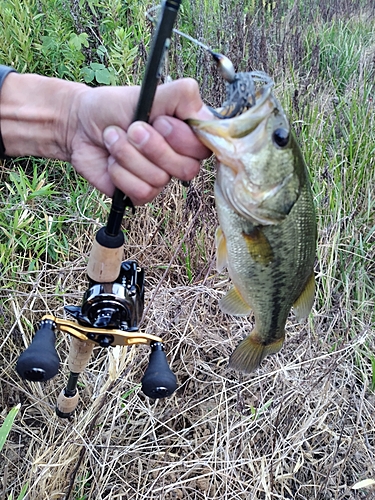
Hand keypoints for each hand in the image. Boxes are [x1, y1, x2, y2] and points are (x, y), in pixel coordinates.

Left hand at [66, 78, 211, 203]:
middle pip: (187, 169)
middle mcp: (177, 157)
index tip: (160, 122)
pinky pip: (141, 191)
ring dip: (129, 155)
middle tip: (132, 129)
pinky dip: (120, 173)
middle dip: (153, 146)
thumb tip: (200, 104)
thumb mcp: (148, 92)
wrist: (78, 125)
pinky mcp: (140, 193)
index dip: (183, 139)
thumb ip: (180, 95)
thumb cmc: (113, 107)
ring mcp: (159, 177)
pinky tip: (112, 161)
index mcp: (185, 133)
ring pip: (159, 178)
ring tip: (114, 139)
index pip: (205, 147)